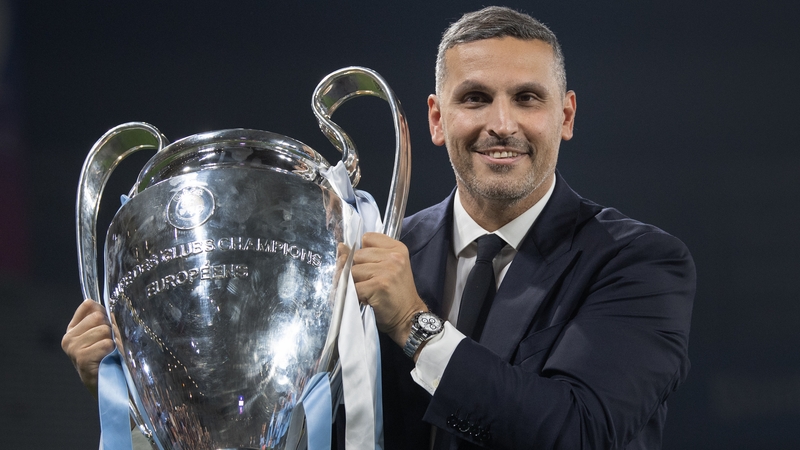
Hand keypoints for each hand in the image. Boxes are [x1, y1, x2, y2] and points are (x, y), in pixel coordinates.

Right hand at [61, 299, 114, 397]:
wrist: (108, 387)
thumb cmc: (108, 358)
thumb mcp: (104, 336)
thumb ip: (103, 319)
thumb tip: (109, 309)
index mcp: (73, 329)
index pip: (89, 305)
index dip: (104, 313)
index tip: (108, 326)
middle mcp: (69, 338)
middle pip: (99, 317)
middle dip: (111, 329)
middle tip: (110, 344)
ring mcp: (73, 348)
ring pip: (104, 330)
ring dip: (113, 341)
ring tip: (110, 353)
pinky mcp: (81, 358)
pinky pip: (106, 344)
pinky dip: (112, 351)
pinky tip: (108, 359)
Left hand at [351, 232, 427, 347]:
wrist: (408, 317)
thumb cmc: (395, 293)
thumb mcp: (386, 267)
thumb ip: (365, 254)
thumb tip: (340, 246)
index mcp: (397, 248)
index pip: (367, 238)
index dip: (364, 253)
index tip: (372, 265)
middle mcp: (394, 257)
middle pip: (357, 254)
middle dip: (359, 269)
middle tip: (370, 282)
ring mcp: (387, 271)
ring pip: (353, 271)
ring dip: (356, 283)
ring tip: (369, 291)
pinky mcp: (378, 285)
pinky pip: (353, 286)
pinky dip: (356, 295)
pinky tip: (367, 299)